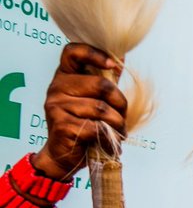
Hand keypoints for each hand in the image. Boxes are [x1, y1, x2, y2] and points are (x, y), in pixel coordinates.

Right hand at [31, 43, 127, 180]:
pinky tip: (109, 141)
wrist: (63, 155)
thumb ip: (103, 81)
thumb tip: (121, 57)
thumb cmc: (83, 124)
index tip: (113, 66)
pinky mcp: (63, 125)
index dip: (95, 54)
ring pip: (102, 109)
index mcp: (64, 76)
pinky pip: (98, 127)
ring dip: (118, 124)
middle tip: (122, 116)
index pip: (73, 51)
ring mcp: (57, 106)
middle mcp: (56, 87)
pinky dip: (110, 137)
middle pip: (101, 85)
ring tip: (117, 131)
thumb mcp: (92, 99)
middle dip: (120, 103)